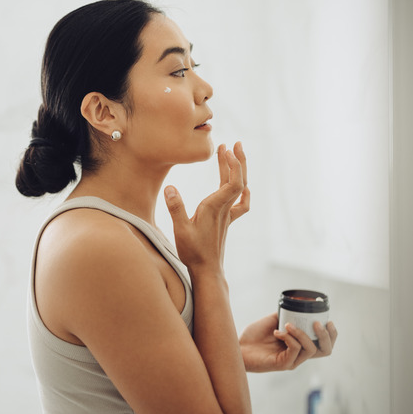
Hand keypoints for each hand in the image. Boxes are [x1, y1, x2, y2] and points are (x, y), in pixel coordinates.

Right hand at [164, 143, 249, 272]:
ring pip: (238, 188)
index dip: (233, 165)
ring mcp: (227, 214)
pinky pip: (240, 202)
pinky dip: (242, 190)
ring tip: (230, 153)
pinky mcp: (226, 220)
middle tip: (233, 143)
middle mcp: (224, 209)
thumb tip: (170, 187)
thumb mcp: (180, 230)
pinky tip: (241, 185)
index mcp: (215, 208)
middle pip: (239, 180)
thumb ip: (176, 208)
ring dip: (237, 170)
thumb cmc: (193, 252)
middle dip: (238, 160)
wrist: (207, 270)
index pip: (233, 183)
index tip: (226, 149)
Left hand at [239, 312, 337, 372]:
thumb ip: (285, 315)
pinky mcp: (283, 364)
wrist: (237, 346)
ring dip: (301, 333)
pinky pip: (295, 350)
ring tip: (287, 324)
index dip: (331, 335)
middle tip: (316, 323)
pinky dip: (289, 337)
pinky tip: (278, 332)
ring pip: (310, 349)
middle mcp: (299, 355)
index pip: (324, 345)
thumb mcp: (273, 321)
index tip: (328, 320)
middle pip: (325, 351)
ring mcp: (292, 361)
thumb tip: (296, 304)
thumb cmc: (253, 336)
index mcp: (300, 346)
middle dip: (325, 336)